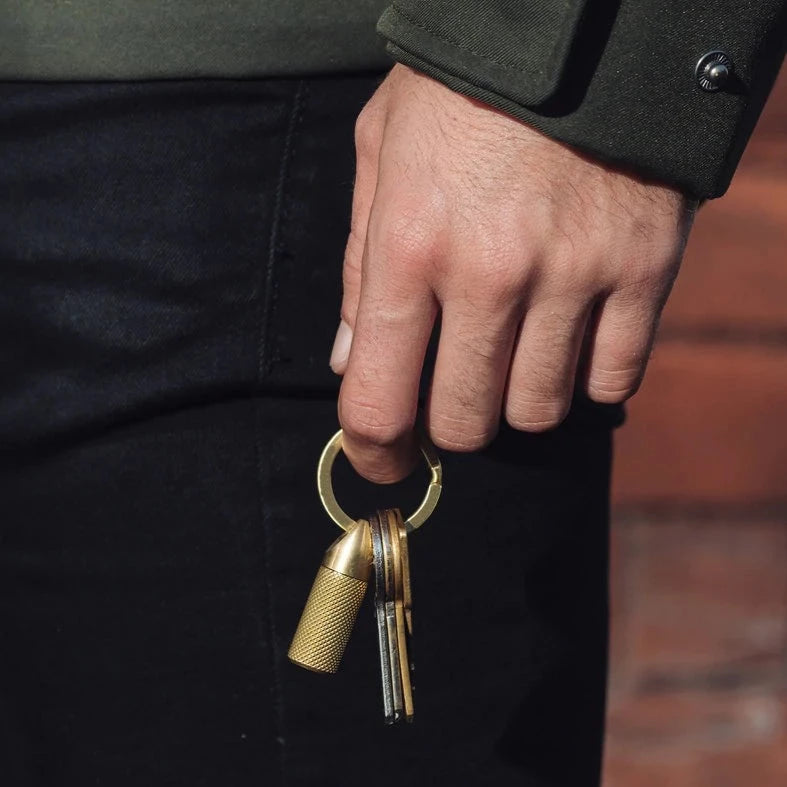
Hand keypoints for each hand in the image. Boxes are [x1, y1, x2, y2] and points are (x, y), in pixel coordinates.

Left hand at [331, 64, 696, 482]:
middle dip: (451, 426)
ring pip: (540, 412)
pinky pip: (614, 380)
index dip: (373, 451)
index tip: (383, 462)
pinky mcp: (643, 269)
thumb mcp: (381, 153)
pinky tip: (571, 342)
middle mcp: (489, 274)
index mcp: (409, 246)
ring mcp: (574, 275)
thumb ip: (361, 267)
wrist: (577, 28)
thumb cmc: (461, 90)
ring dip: (517, 402)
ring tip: (512, 359)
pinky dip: (587, 379)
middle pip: (466, 423)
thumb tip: (351, 361)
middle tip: (453, 396)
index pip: (379, 399)